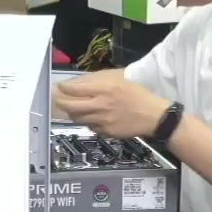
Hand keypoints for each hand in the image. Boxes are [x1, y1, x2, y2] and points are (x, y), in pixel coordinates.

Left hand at [54, 71, 171, 139]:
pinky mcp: (106, 132)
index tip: (60, 87)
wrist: (153, 116)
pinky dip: (87, 122)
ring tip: (72, 109)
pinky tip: (90, 117)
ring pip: (78, 118)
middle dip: (61, 102)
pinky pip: (90, 126)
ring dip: (72, 113)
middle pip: (71, 106)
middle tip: (58, 100)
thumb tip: (80, 82)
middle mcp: (101, 105)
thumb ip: (99, 79)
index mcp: (104, 89)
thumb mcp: (119, 78)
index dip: (64, 88)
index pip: (75, 89)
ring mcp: (102, 120)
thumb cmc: (137, 93)